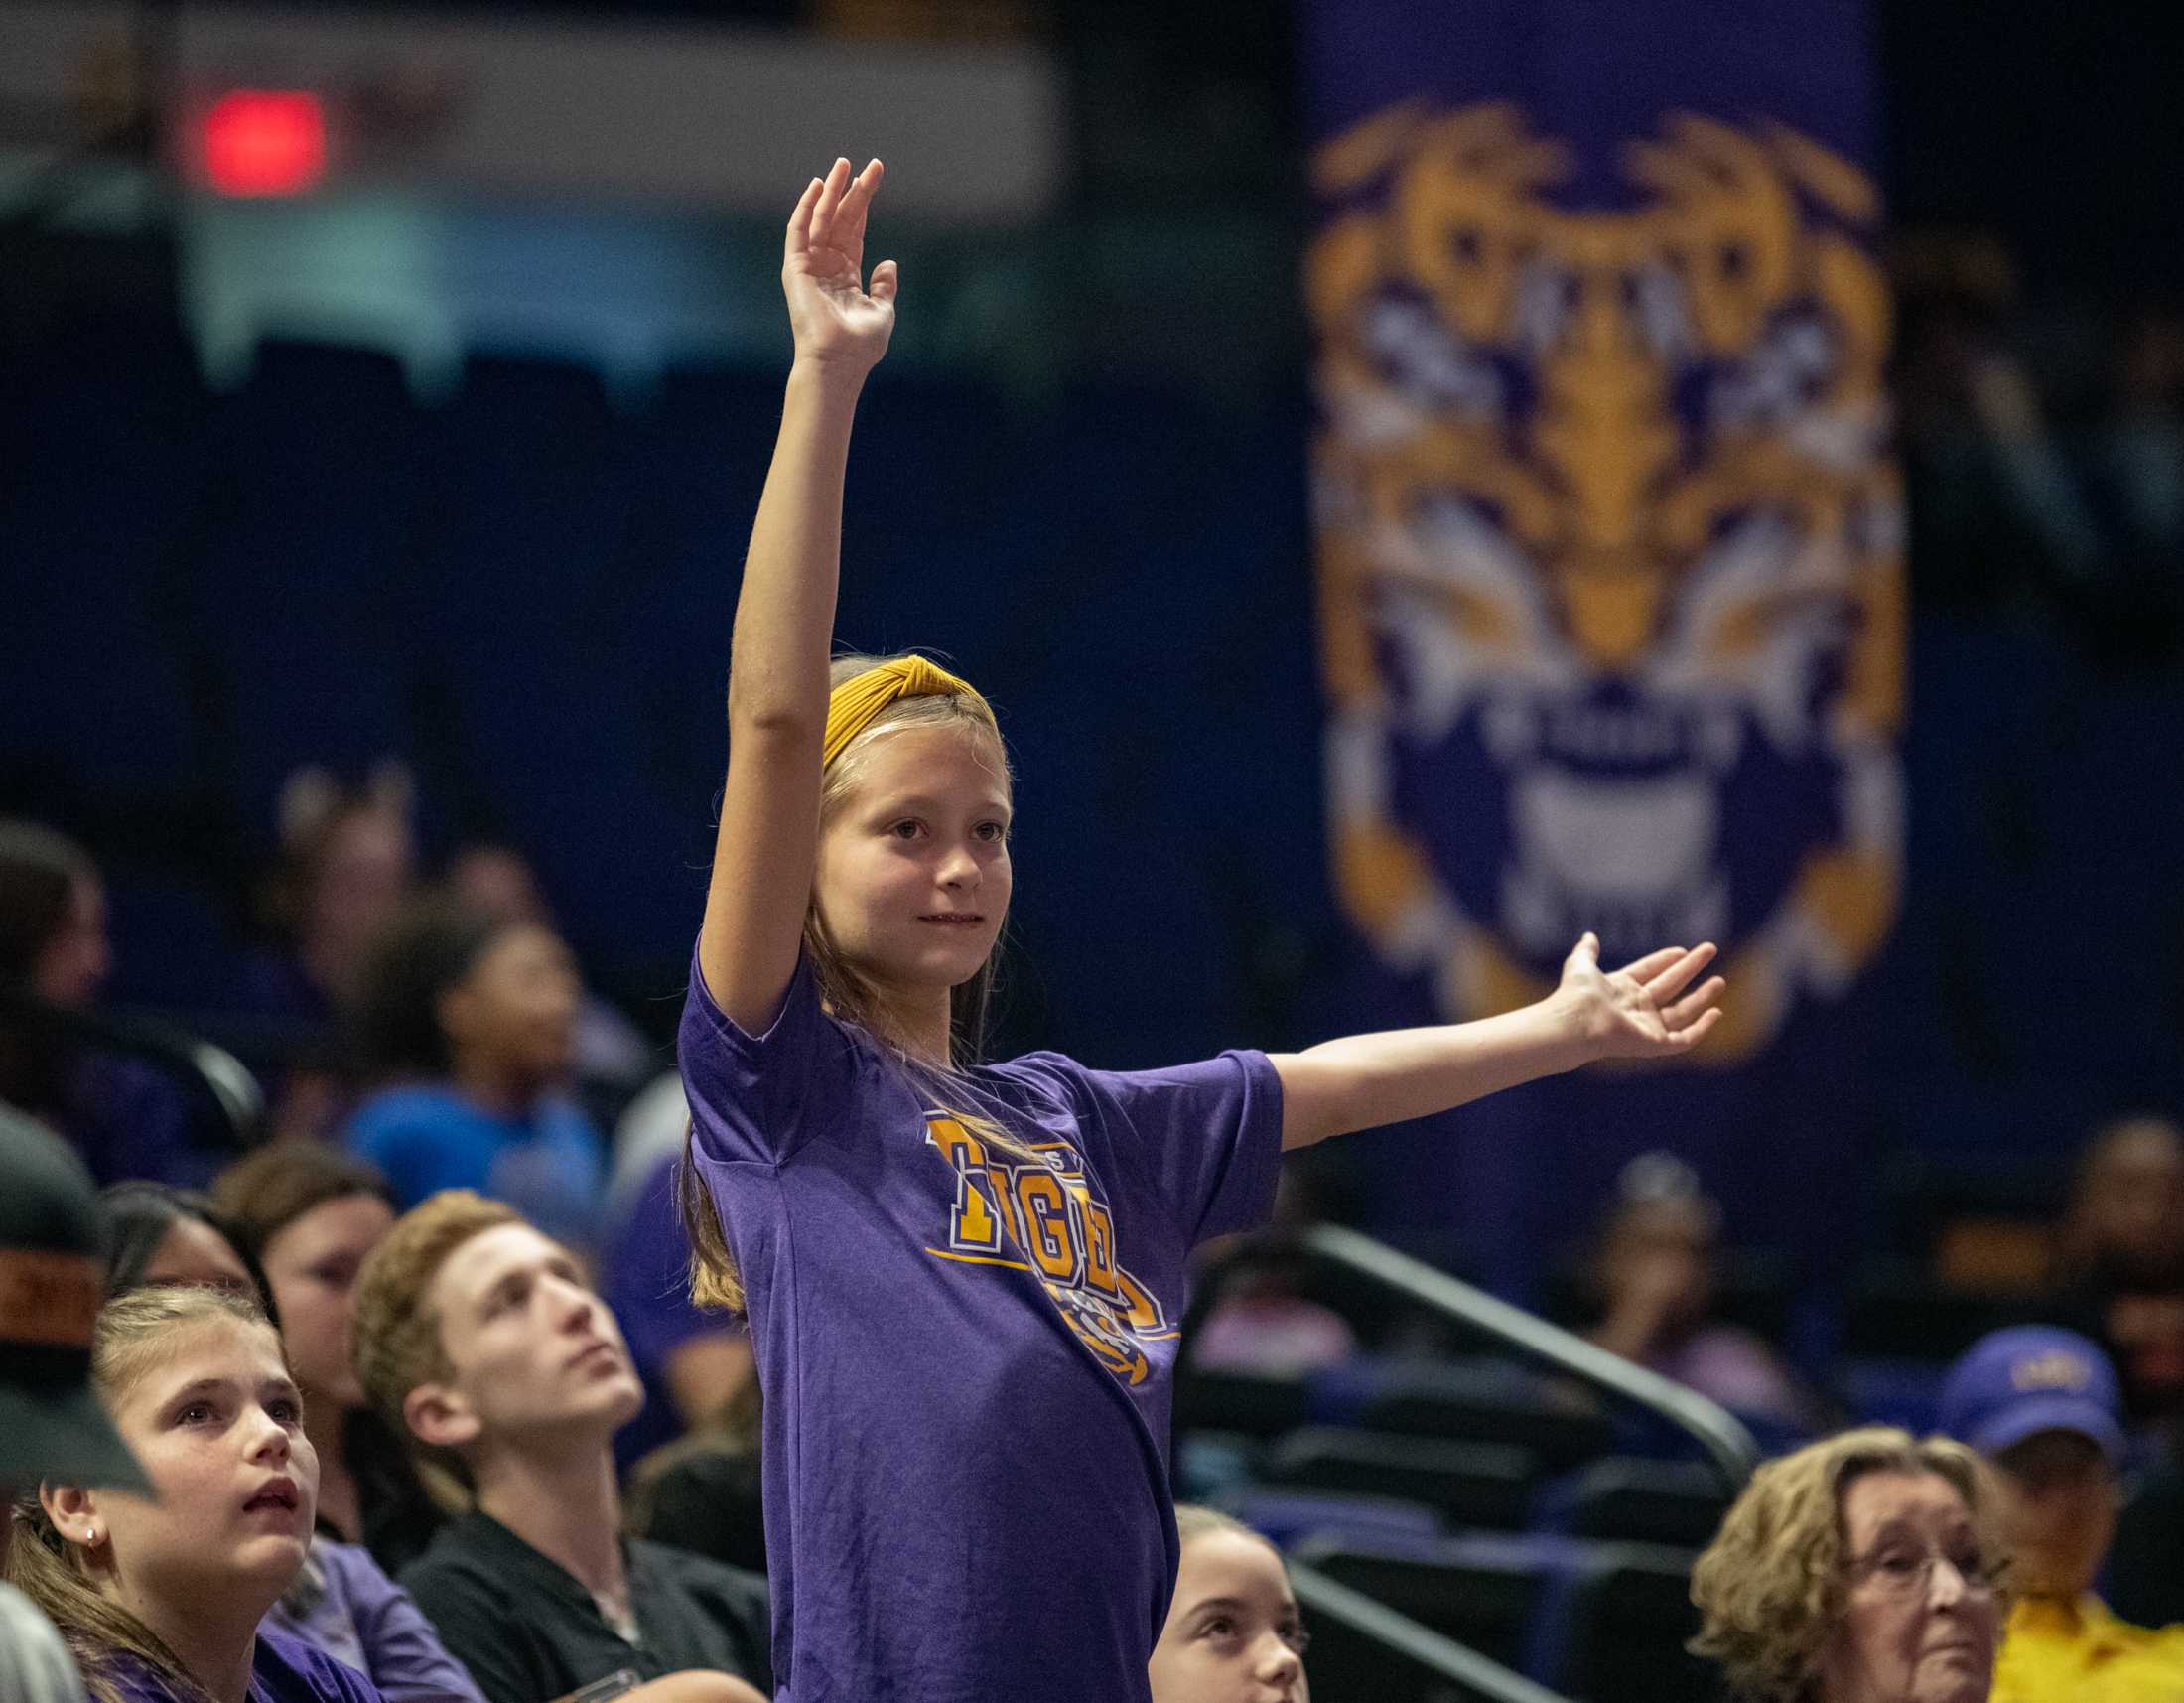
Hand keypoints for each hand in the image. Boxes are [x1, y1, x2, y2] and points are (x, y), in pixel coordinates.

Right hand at [783, 156, 895, 373]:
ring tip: (843, 164)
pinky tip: (818, 186)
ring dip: (831, 191)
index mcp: (845, 275)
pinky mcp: (795, 268)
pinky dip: (806, 207)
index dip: (863, 203)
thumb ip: (885, 286)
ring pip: (820, 219)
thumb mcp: (882, 311)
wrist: (839, 361)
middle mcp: (826, 266)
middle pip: (840, 219)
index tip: (874, 176)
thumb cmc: (860, 345)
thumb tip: (889, 263)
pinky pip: (798, 231)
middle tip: (867, 164)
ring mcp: (809, 266)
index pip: (855, 230)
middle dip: (852, 191)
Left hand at [1553, 934, 1724, 1060]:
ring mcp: (1646, 1026)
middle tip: (1710, 949)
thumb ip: (1587, 951)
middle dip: (1690, 968)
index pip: (1649, 972)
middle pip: (1670, 985)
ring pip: (1681, 1011)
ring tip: (1720, 980)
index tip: (1682, 949)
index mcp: (1620, 989)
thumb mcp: (1581, 965)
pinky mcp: (1654, 1043)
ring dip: (1702, 996)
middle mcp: (1635, 1008)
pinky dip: (1701, 1028)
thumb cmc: (1577, 994)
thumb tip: (1589, 936)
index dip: (1665, 960)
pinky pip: (1684, 1039)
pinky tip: (1716, 1012)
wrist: (1577, 1022)